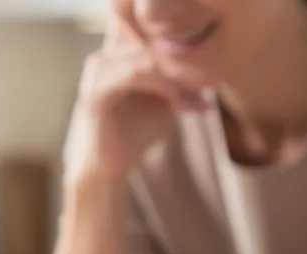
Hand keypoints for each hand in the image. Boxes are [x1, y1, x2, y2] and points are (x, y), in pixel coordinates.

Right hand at [67, 15, 208, 181]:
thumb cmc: (134, 134)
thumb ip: (179, 83)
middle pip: (149, 40)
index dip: (175, 47)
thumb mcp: (164, 103)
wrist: (108, 168)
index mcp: (117, 55)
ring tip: (193, 97)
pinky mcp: (96, 91)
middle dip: (180, 62)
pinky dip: (161, 85)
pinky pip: (135, 75)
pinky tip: (178, 101)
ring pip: (145, 56)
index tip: (203, 70)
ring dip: (174, 74)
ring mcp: (97, 71)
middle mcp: (104, 56)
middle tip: (204, 85)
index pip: (146, 32)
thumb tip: (210, 74)